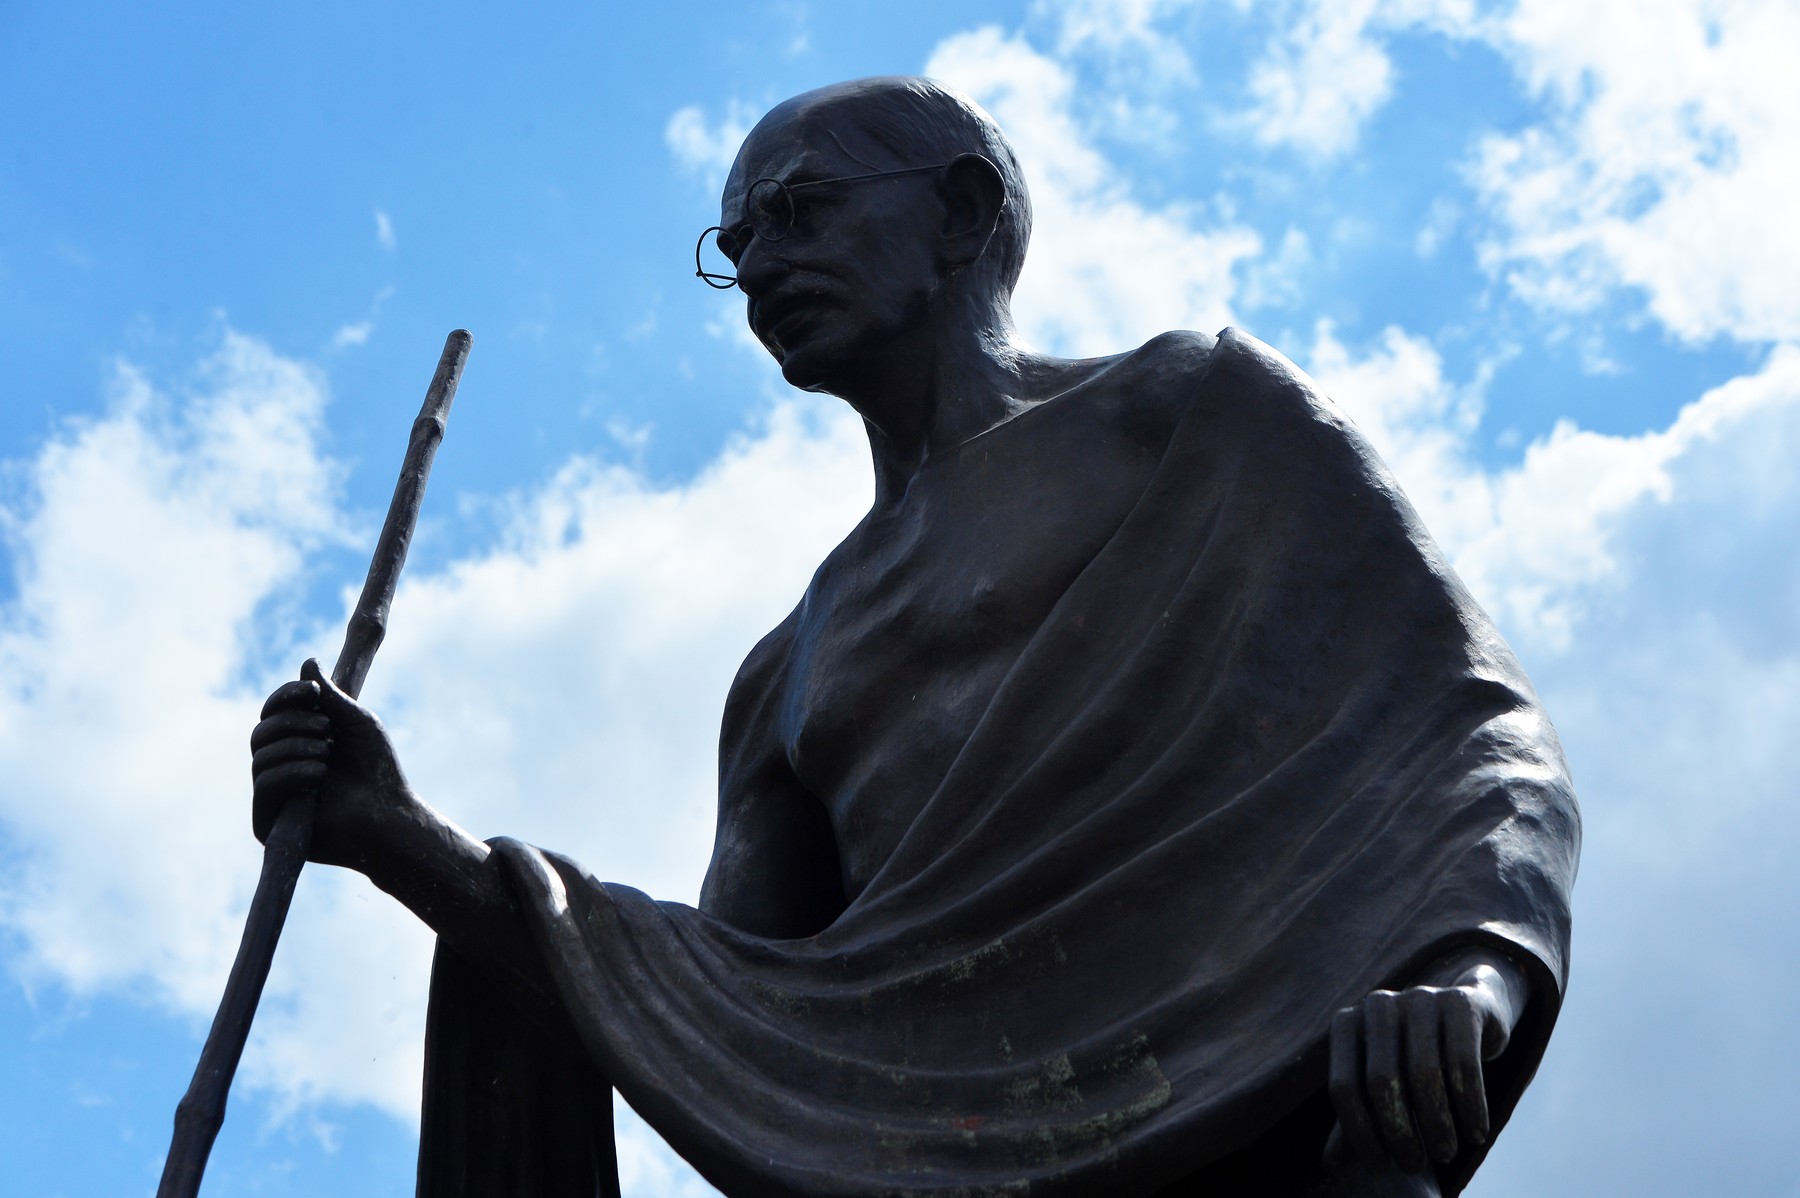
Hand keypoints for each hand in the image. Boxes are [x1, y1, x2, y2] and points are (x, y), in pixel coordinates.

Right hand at [250, 657, 416, 872]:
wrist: (388, 815)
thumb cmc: (377, 770)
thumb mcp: (355, 723)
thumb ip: (330, 696)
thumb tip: (308, 662)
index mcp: (297, 741)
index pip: (273, 712)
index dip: (285, 697)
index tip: (312, 692)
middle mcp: (280, 766)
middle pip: (261, 731)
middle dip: (293, 723)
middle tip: (327, 729)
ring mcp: (272, 795)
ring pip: (261, 756)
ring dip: (298, 749)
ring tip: (328, 757)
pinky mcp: (268, 821)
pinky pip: (264, 784)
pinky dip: (292, 773)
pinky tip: (319, 776)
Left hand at [1324, 949, 1526, 1173]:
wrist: (1467, 1014)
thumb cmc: (1412, 1059)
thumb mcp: (1381, 1087)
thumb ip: (1357, 1118)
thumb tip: (1332, 1164)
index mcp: (1347, 1024)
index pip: (1343, 1087)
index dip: (1359, 1134)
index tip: (1380, 1167)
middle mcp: (1377, 1005)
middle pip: (1382, 1081)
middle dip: (1399, 1133)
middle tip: (1415, 1165)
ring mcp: (1419, 998)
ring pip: (1424, 1073)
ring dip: (1437, 1125)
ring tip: (1446, 1152)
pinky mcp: (1460, 1003)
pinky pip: (1463, 1063)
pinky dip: (1470, 1106)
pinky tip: (1476, 1133)